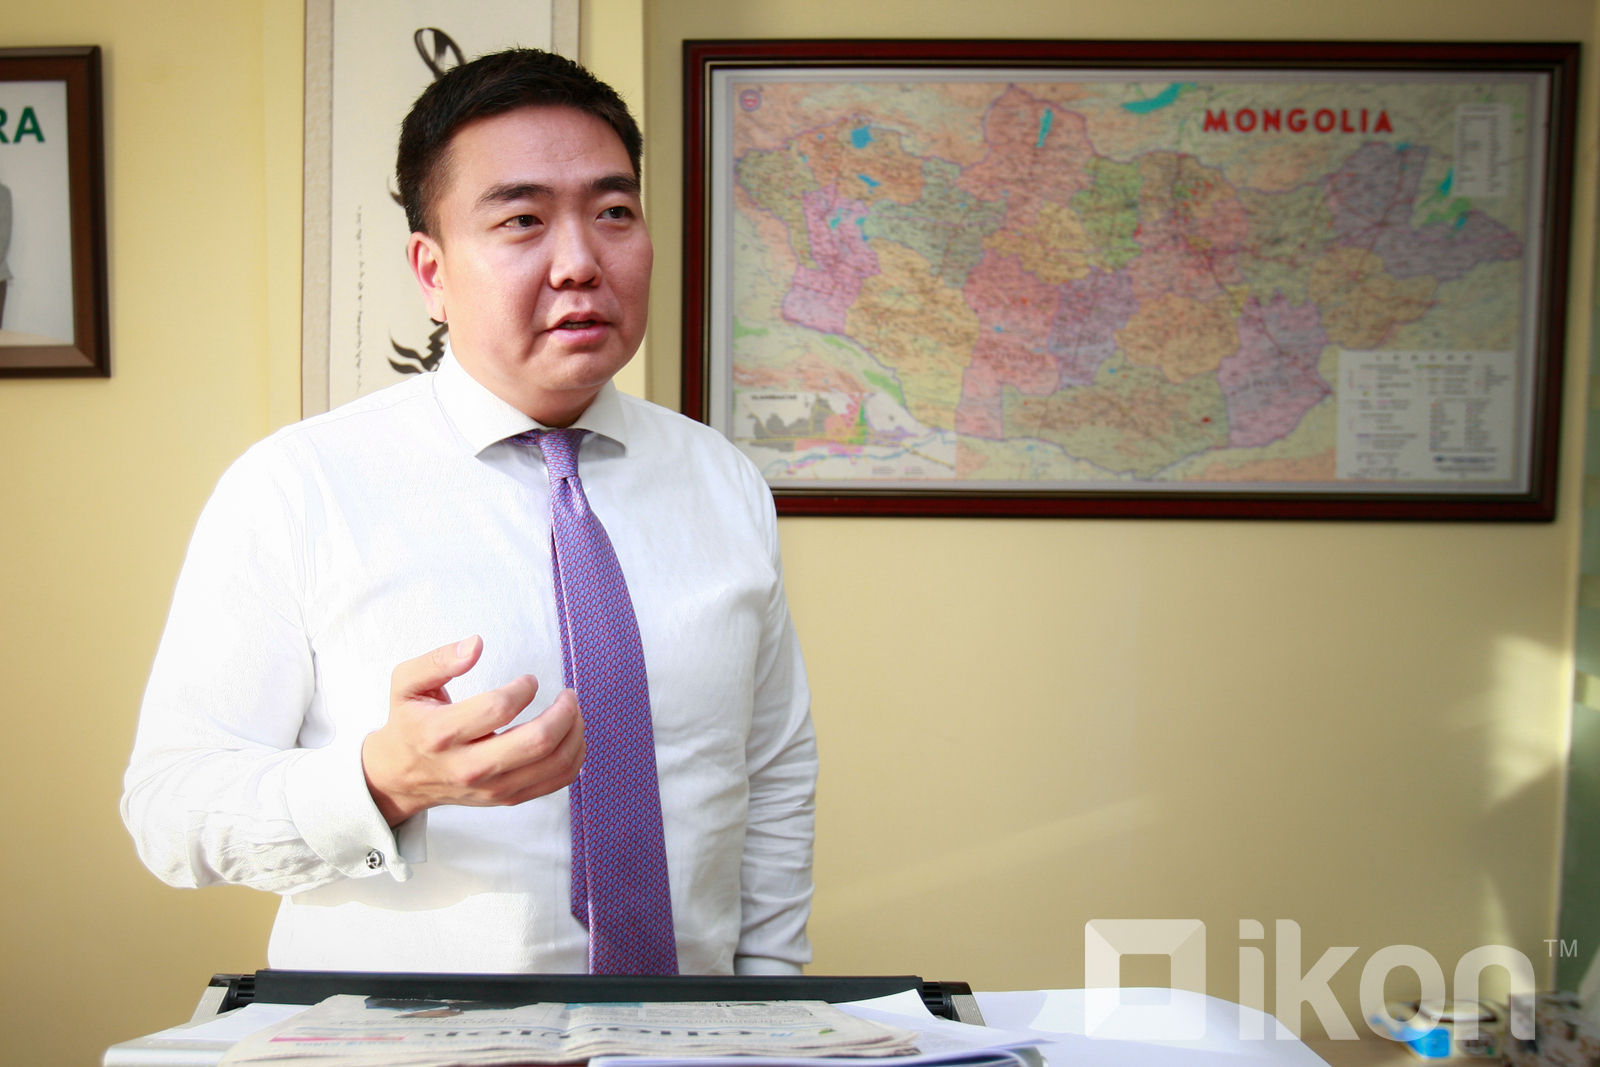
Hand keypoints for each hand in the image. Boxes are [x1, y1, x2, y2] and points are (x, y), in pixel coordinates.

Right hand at [362, 635, 584, 825]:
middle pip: (536, 742)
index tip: (529, 680)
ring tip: (572, 711)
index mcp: (441, 734)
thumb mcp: (406, 683)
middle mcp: (468, 766)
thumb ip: (438, 660)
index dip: (523, 688)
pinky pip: (555, 782)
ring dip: (574, 733)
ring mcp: (490, 787)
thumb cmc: (409, 723)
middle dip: (564, 712)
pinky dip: (573, 757)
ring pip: (553, 765)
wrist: (401, 777)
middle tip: (568, 694)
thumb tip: (475, 644)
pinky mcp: (506, 798)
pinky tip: (570, 736)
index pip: (498, 708)